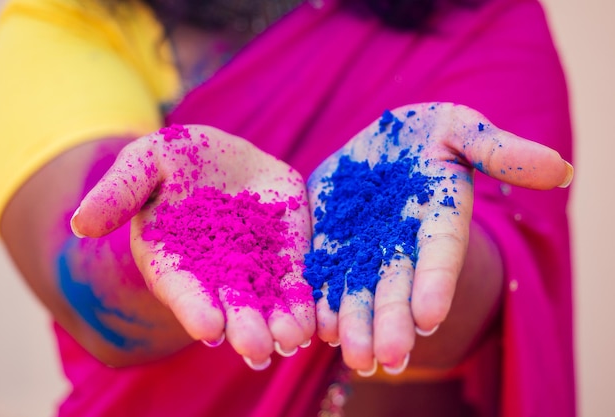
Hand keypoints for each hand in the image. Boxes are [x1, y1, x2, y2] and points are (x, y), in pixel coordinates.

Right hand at [71, 125, 314, 368]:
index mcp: (175, 257)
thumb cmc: (177, 161)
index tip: (207, 326)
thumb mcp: (147, 161)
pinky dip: (308, 298)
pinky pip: (299, 278)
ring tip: (293, 338)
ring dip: (282, 322)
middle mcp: (214, 271)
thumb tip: (80, 223)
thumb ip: (119, 190)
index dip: (193, 306)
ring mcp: (255, 265)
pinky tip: (318, 318)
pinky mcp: (288, 253)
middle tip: (257, 348)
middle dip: (244, 325)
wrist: (223, 157)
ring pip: (268, 299)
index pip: (182, 287)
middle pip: (229, 303)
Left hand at [304, 103, 572, 373]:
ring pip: (359, 290)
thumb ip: (497, 149)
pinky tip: (313, 325)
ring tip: (349, 353)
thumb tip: (561, 170)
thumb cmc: (427, 133)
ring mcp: (363, 247)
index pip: (440, 253)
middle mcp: (402, 243)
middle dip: (392, 321)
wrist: (379, 141)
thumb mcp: (459, 128)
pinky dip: (318, 300)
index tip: (429, 316)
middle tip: (386, 357)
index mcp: (438, 217)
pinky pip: (322, 274)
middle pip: (398, 285)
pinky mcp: (328, 243)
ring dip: (354, 323)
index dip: (436, 282)